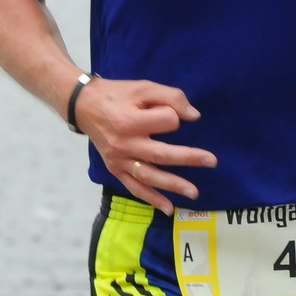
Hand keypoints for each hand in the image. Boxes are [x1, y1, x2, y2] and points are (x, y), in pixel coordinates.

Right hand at [76, 78, 216, 215]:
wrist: (84, 106)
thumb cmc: (117, 95)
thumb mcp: (143, 87)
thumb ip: (171, 97)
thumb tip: (193, 116)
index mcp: (130, 121)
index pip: (167, 122)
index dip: (174, 116)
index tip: (172, 113)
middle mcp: (124, 144)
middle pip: (162, 154)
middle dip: (189, 158)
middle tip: (212, 161)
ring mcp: (118, 160)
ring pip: (149, 176)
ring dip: (173, 185)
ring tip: (194, 192)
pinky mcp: (115, 169)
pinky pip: (134, 187)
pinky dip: (151, 199)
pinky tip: (168, 208)